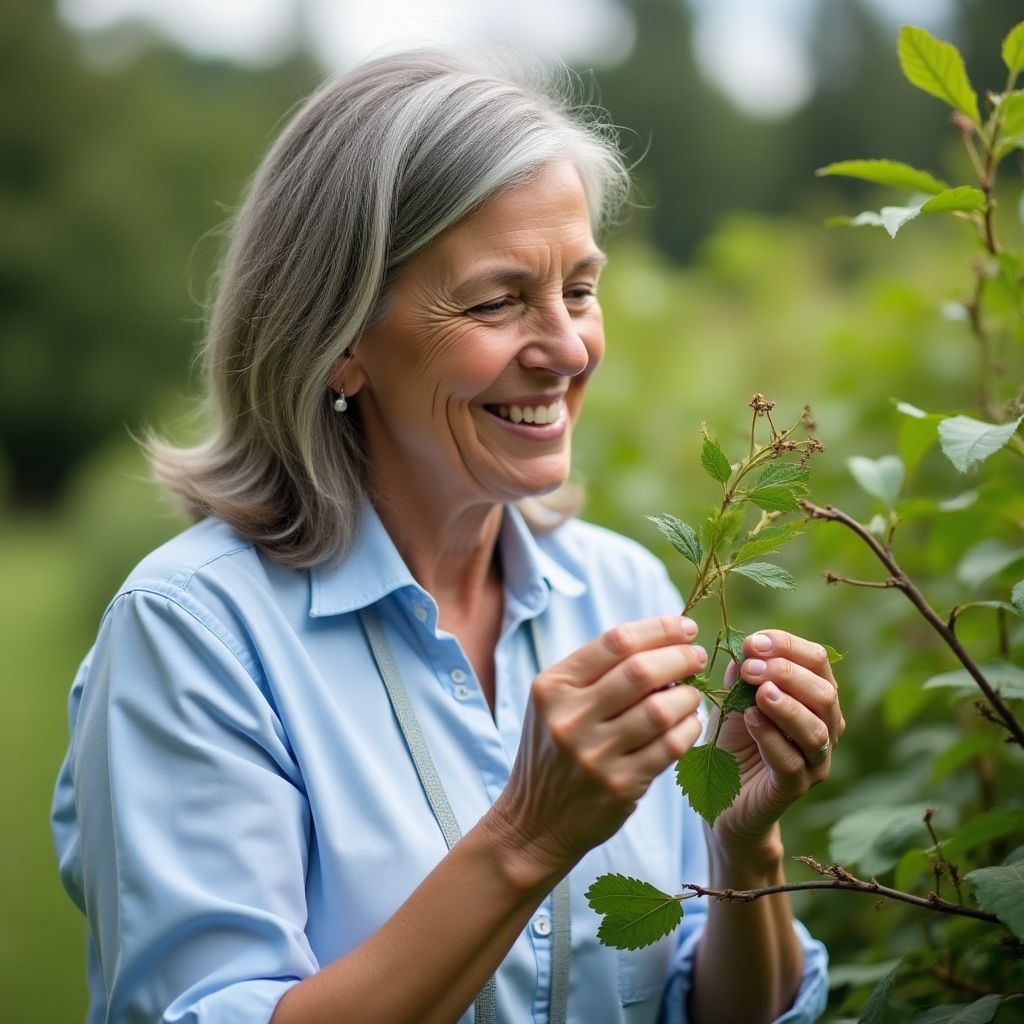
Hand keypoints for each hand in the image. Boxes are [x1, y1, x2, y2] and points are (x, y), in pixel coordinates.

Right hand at [493, 614, 705, 882]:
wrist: (534, 822)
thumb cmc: (554, 750)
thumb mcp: (556, 702)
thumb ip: (598, 672)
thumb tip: (663, 642)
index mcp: (553, 687)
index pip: (615, 642)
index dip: (658, 629)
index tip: (684, 628)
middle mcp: (569, 718)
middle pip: (641, 671)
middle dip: (680, 657)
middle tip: (697, 656)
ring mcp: (594, 755)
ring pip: (662, 710)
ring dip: (689, 696)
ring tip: (692, 694)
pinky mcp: (619, 786)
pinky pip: (670, 747)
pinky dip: (689, 729)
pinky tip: (690, 723)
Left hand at [712, 630, 844, 851]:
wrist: (724, 796)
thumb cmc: (735, 741)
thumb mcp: (733, 700)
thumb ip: (741, 677)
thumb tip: (744, 649)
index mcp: (814, 698)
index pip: (817, 661)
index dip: (787, 646)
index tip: (753, 642)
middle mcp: (825, 728)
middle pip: (824, 693)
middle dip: (787, 673)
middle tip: (751, 667)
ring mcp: (814, 762)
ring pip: (816, 730)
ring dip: (787, 706)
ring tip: (759, 692)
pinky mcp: (794, 788)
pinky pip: (791, 763)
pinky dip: (771, 738)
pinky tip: (751, 720)